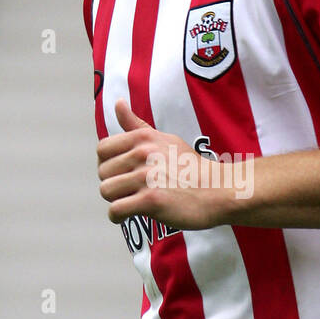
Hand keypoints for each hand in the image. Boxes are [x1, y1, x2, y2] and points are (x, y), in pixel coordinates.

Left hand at [97, 99, 233, 229]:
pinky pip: (115, 210)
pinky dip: (118, 216)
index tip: (122, 173)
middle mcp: (143, 154)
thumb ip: (136, 124)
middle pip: (102, 172)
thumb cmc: (190, 167)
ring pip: (106, 191)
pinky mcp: (151, 200)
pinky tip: (129, 215)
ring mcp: (147, 177)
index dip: (108, 164)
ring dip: (115, 200)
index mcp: (143, 137)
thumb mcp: (165, 139)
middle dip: (113, 183)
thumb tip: (117, 102)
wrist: (217, 190)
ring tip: (131, 201)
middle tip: (131, 190)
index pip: (102, 149)